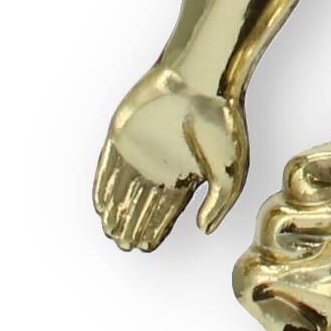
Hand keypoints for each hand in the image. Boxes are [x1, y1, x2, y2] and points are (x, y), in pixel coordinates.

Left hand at [94, 68, 247, 250]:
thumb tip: (203, 231)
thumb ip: (218, 205)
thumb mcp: (230, 173)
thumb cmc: (222, 124)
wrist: (201, 81)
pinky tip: (100, 206)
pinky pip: (106, 166)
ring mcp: (138, 150)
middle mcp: (160, 164)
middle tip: (124, 246)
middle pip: (142, 204)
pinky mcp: (120, 133)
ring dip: (116, 212)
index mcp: (185, 175)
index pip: (166, 211)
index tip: (145, 248)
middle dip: (133, 226)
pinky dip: (102, 187)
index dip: (156, 230)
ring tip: (112, 232)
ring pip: (122, 189)